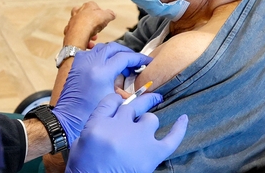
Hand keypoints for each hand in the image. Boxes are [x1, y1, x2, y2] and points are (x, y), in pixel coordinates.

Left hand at [52, 43, 151, 143]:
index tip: (148, 62)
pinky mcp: (76, 64)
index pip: (124, 57)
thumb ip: (129, 90)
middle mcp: (90, 62)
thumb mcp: (114, 101)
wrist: (68, 118)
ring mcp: (81, 61)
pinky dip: (103, 55)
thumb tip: (144, 86)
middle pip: (114, 48)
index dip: (139, 59)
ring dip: (115, 53)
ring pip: (102, 48)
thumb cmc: (91, 113)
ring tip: (124, 66)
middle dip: (127, 54)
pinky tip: (109, 66)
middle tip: (137, 63)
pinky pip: (92, 52)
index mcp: (101, 72)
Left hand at [63, 2, 114, 48]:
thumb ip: (110, 14)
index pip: (94, 6)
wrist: (78, 33)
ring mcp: (72, 22)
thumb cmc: (90, 22)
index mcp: (86, 6)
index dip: (100, 13)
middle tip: (98, 29)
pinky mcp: (69, 32)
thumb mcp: (106, 16)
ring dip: (89, 33)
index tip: (103, 19)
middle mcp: (77, 13)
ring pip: (82, 27)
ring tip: (94, 38)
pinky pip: (78, 36)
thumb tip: (112, 14)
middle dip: (93, 24)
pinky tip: (89, 44)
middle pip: (87, 17)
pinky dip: (84, 40)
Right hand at [65, 94, 187, 172]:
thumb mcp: (80, 142)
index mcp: (99, 123)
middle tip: (147, 99)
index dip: (117, 99)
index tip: (120, 102)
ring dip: (147, 122)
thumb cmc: (84, 167)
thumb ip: (95, 125)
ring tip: (144, 130)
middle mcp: (120, 126)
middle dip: (140, 101)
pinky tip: (184, 118)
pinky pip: (172, 138)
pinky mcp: (153, 154)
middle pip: (133, 105)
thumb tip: (109, 117)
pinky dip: (179, 128)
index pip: (111, 100)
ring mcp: (139, 138)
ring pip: (151, 119)